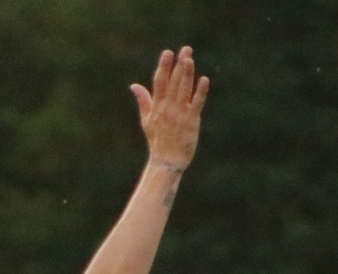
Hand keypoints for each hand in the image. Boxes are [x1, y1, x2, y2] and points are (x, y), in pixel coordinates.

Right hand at [132, 46, 208, 171]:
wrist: (166, 161)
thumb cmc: (157, 140)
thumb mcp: (147, 120)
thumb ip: (143, 100)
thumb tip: (133, 86)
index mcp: (157, 107)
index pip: (160, 82)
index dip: (164, 67)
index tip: (168, 53)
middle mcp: (167, 108)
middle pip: (173, 82)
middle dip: (179, 65)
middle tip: (185, 49)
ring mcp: (180, 114)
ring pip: (184, 89)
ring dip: (187, 74)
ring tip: (189, 59)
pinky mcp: (191, 121)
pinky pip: (196, 103)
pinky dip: (200, 91)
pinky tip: (204, 79)